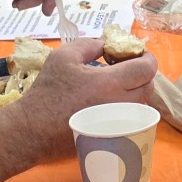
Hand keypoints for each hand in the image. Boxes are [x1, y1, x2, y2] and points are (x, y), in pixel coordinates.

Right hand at [9, 39, 157, 160]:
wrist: (32, 130)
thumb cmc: (47, 91)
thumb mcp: (64, 56)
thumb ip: (90, 44)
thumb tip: (108, 44)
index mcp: (110, 84)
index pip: (147, 69)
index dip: (147, 58)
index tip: (137, 53)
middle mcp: (120, 106)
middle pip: (148, 88)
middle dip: (142, 74)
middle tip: (126, 67)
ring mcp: (118, 125)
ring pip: (142, 105)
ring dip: (136, 91)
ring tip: (116, 84)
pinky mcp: (112, 138)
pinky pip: (131, 120)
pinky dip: (127, 108)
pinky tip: (110, 102)